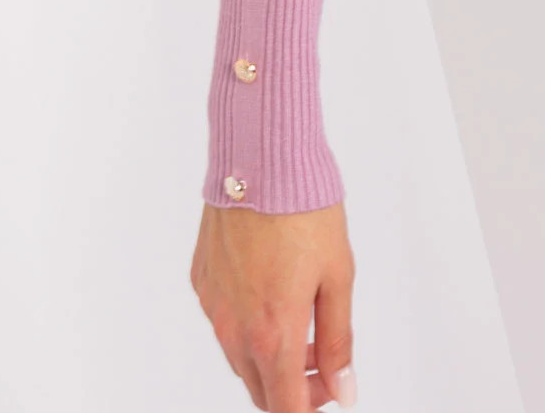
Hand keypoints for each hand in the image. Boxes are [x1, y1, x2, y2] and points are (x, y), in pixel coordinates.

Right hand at [192, 200, 356, 410]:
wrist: (260, 156)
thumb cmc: (303, 207)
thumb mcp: (338, 274)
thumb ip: (339, 339)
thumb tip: (343, 389)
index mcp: (273, 333)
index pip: (285, 407)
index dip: (310, 407)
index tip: (331, 391)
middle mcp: (234, 329)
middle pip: (260, 390)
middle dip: (294, 388)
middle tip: (325, 361)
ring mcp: (213, 306)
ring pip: (240, 358)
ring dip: (271, 357)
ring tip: (303, 322)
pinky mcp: (202, 281)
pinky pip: (224, 321)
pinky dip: (248, 324)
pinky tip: (271, 291)